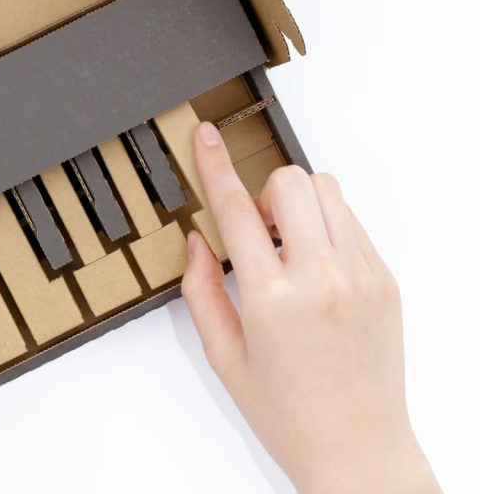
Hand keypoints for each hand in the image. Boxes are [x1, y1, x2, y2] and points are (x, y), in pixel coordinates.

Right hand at [182, 123, 439, 492]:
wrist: (358, 447)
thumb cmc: (288, 412)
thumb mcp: (224, 356)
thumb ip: (201, 291)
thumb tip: (199, 240)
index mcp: (272, 299)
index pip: (237, 210)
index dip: (215, 166)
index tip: (206, 137)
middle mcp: (322, 278)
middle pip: (291, 182)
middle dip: (265, 192)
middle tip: (257, 231)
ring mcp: (361, 275)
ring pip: (327, 191)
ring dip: (298, 204)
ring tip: (286, 248)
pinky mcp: (385, 279)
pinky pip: (352, 222)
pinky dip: (325, 227)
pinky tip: (314, 268)